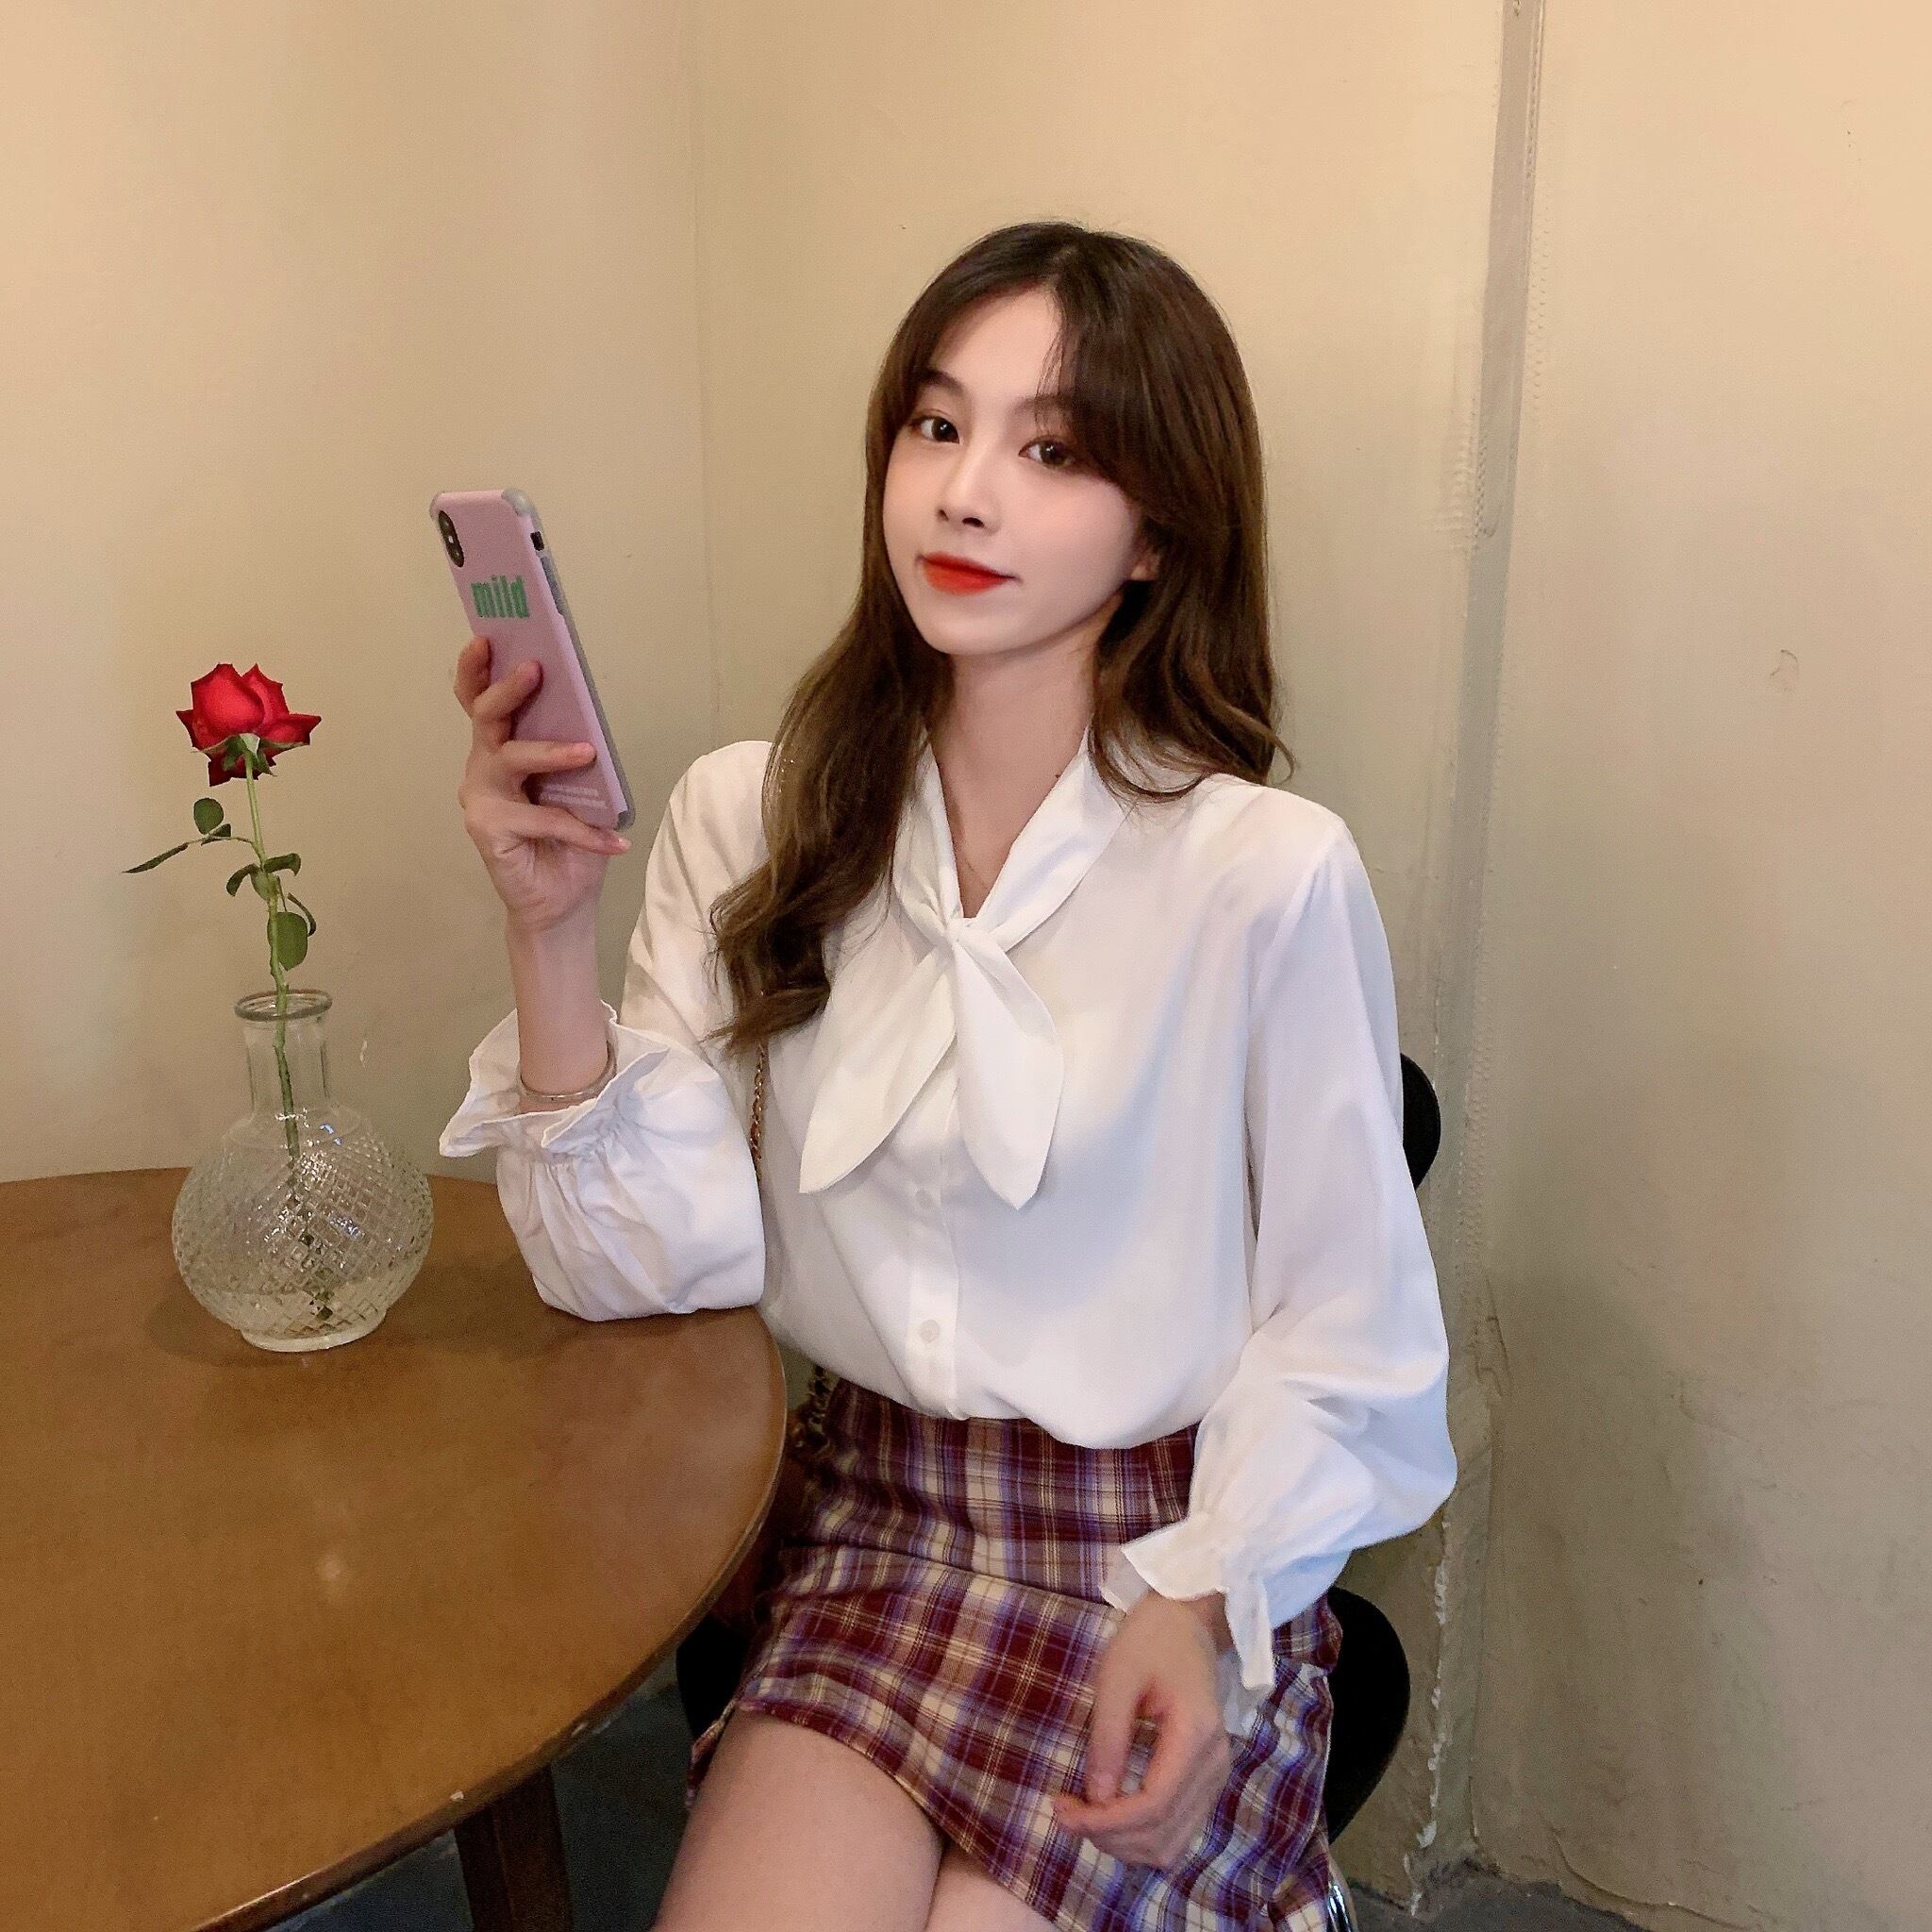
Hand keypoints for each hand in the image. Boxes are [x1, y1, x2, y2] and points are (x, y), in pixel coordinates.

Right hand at [453, 635, 629, 933]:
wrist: (562, 901)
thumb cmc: (569, 838)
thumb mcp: (579, 786)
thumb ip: (573, 751)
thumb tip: (590, 715)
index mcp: (501, 748)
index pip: (479, 701)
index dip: (476, 669)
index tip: (487, 637)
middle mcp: (483, 767)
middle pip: (486, 717)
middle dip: (509, 690)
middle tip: (536, 670)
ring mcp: (481, 797)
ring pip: (510, 759)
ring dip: (551, 752)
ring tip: (587, 751)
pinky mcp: (488, 829)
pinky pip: (542, 819)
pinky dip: (583, 831)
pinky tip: (616, 842)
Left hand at [1052, 1592, 1233, 1868]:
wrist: (1186, 1624)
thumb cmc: (1148, 1642)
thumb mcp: (1116, 1677)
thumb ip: (1108, 1737)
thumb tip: (1097, 1799)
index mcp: (1195, 1734)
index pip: (1154, 1804)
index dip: (1106, 1821)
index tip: (1062, 1812)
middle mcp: (1215, 1764)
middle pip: (1164, 1834)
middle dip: (1109, 1836)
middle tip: (1063, 1812)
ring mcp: (1216, 1775)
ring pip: (1173, 1844)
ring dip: (1124, 1843)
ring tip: (1083, 1816)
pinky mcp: (1207, 1780)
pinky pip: (1177, 1830)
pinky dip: (1141, 1836)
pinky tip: (1110, 1815)